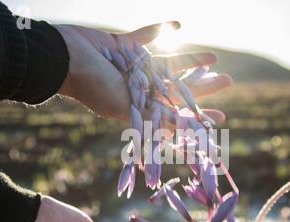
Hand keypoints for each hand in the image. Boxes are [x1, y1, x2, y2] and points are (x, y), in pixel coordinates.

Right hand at [54, 22, 231, 123]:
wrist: (61, 58)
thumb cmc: (92, 85)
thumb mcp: (127, 105)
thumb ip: (154, 114)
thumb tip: (185, 128)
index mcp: (139, 106)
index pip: (176, 114)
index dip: (198, 117)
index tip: (221, 118)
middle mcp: (138, 87)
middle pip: (178, 87)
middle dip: (203, 86)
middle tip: (228, 82)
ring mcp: (130, 66)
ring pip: (168, 62)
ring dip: (191, 59)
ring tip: (215, 57)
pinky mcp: (122, 44)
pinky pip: (145, 35)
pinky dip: (160, 30)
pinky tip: (178, 25)